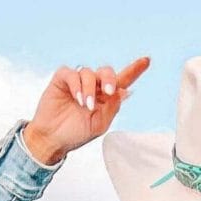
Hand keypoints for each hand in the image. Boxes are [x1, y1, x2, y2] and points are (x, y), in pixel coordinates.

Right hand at [22, 56, 150, 164]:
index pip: (122, 81)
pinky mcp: (62, 79)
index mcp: (105, 98)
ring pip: (88, 73)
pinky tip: (78, 98)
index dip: (134, 70)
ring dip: (89, 89)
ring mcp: (77, 82)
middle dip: (110, 79)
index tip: (147, 60)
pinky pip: (72, 73)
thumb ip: (113, 107)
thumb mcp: (100, 124)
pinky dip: (77, 85)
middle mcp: (93, 86)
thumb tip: (125, 91)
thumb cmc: (75, 133)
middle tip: (109, 92)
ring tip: (86, 105)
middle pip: (106, 72)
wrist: (53, 139)